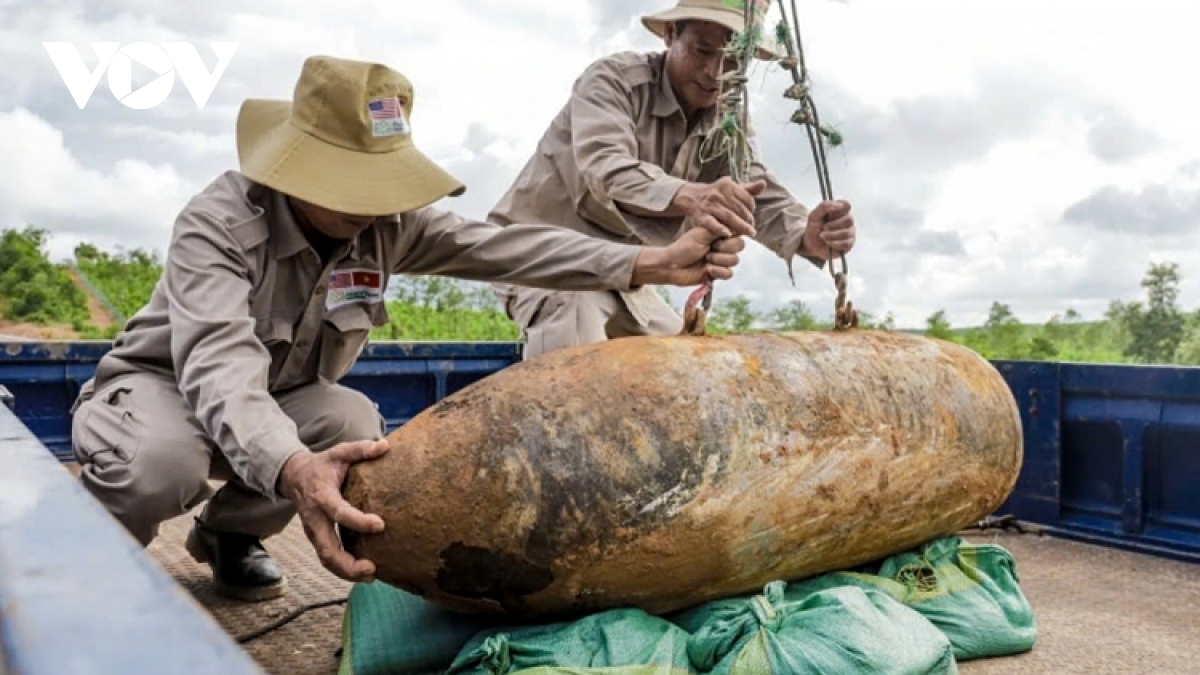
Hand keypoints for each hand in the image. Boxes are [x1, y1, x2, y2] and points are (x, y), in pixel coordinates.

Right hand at [278, 440, 389, 581]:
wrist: (294, 476)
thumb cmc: (322, 465)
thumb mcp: (339, 453)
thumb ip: (361, 449)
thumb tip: (384, 445)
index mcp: (322, 497)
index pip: (339, 512)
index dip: (358, 520)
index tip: (380, 525)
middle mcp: (315, 519)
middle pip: (327, 549)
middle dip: (348, 563)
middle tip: (372, 568)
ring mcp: (314, 532)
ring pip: (326, 559)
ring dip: (346, 572)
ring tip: (371, 576)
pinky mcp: (317, 539)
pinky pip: (327, 559)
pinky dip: (343, 570)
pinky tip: (364, 573)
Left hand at [632, 228, 745, 286]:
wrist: (673, 265)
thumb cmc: (684, 247)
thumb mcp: (702, 233)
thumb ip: (720, 229)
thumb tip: (736, 227)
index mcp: (720, 234)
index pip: (737, 232)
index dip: (730, 235)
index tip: (716, 237)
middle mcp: (723, 246)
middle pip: (740, 246)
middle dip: (724, 248)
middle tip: (710, 248)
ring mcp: (722, 260)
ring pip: (735, 260)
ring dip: (719, 259)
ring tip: (705, 259)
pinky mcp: (719, 274)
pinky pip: (729, 274)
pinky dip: (718, 271)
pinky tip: (707, 270)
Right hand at [675, 178, 765, 237]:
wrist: (692, 197)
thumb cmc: (717, 194)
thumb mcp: (731, 188)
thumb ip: (748, 189)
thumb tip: (763, 184)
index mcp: (728, 185)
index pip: (747, 198)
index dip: (752, 209)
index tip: (751, 216)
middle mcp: (718, 194)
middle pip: (739, 209)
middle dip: (748, 220)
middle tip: (752, 229)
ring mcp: (709, 205)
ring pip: (729, 217)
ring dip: (740, 226)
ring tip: (748, 233)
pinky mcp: (701, 216)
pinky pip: (711, 223)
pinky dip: (719, 229)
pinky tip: (728, 234)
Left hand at [803, 199, 855, 259]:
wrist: (810, 244)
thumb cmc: (814, 228)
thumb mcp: (814, 215)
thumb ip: (824, 206)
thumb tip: (839, 205)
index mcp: (840, 210)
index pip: (847, 205)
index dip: (838, 209)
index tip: (828, 214)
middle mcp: (847, 220)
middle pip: (849, 219)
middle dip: (833, 224)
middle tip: (823, 227)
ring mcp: (850, 232)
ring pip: (847, 232)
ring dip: (831, 235)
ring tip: (822, 236)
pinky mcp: (849, 244)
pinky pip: (846, 243)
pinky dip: (834, 243)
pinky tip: (828, 242)